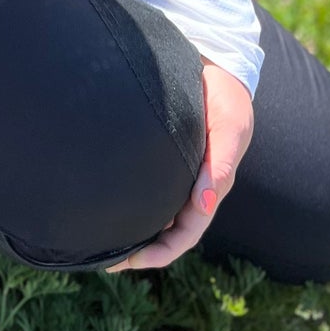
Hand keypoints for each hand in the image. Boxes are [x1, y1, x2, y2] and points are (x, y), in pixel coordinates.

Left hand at [104, 56, 253, 271]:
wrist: (216, 69)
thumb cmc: (225, 99)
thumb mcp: (229, 128)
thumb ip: (219, 165)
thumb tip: (203, 204)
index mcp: (211, 188)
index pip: (186, 234)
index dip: (161, 252)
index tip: (132, 261)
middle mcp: (193, 189)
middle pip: (168, 233)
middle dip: (141, 252)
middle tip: (104, 261)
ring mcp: (180, 176)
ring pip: (157, 216)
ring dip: (135, 233)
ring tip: (101, 242)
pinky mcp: (165, 160)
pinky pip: (149, 191)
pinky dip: (132, 205)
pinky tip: (107, 204)